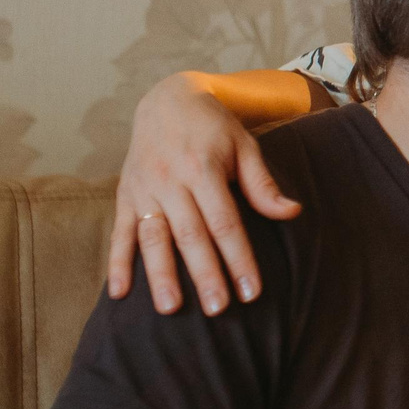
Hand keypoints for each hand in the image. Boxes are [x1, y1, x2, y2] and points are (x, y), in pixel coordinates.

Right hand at [108, 72, 298, 313]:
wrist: (167, 99)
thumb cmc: (213, 127)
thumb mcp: (243, 145)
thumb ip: (262, 183)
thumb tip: (292, 212)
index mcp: (204, 169)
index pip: (224, 223)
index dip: (238, 258)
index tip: (250, 291)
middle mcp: (170, 181)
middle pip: (190, 235)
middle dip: (204, 274)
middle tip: (217, 309)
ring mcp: (144, 189)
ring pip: (152, 238)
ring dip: (160, 275)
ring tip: (170, 309)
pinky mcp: (125, 195)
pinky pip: (119, 232)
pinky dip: (117, 263)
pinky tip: (118, 293)